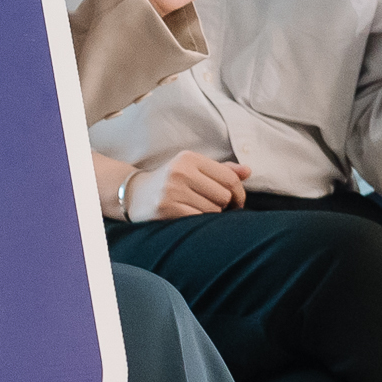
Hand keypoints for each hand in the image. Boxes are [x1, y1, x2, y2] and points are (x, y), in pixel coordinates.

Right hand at [130, 151, 248, 218]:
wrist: (134, 194)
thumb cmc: (170, 181)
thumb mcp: (192, 168)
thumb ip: (221, 170)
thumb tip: (248, 171)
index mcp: (189, 158)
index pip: (229, 178)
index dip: (239, 193)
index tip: (236, 202)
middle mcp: (180, 172)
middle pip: (224, 196)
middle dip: (224, 205)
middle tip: (214, 207)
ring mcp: (171, 191)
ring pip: (213, 210)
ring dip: (211, 215)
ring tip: (197, 210)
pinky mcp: (166, 209)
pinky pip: (198, 220)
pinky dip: (199, 223)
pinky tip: (190, 217)